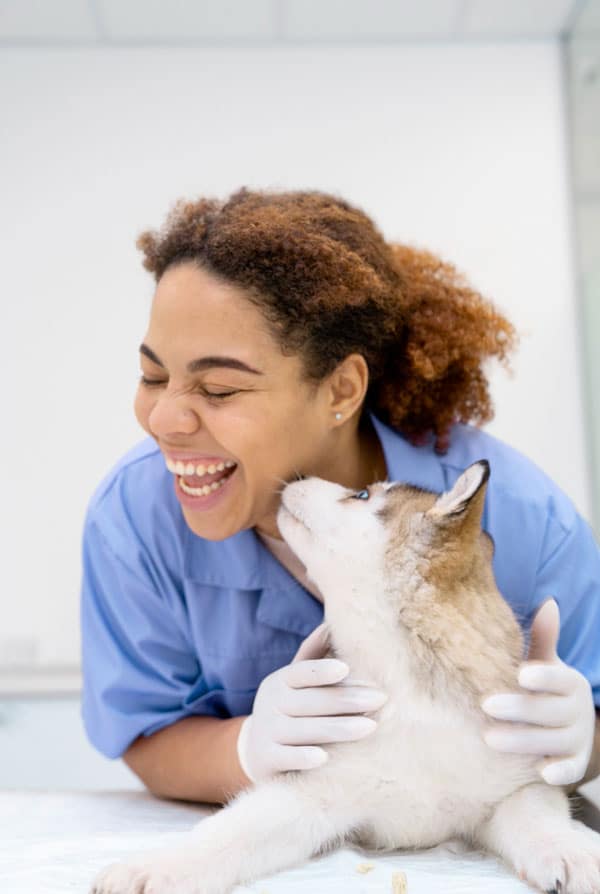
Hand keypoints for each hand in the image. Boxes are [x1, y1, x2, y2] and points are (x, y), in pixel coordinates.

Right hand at [236, 623, 387, 782]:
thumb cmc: (289, 708)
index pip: (300, 672)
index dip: (321, 670)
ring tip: (371, 727)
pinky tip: (326, 758)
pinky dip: (304, 758)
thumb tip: (331, 623)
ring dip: (338, 729)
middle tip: (379, 699)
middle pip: (309, 701)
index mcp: (280, 681)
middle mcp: (271, 703)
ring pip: (303, 730)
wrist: (256, 750)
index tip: (346, 668)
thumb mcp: (295, 681)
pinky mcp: (266, 760)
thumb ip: (312, 654)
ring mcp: (267, 732)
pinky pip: (287, 758)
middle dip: (346, 700)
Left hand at [480, 597, 595, 785]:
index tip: (521, 674)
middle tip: (486, 705)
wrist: (571, 726)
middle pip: (548, 711)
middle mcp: (577, 711)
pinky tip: (538, 771)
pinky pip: (570, 770)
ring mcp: (577, 739)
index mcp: (570, 683)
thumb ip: (543, 639)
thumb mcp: (545, 663)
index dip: (542, 677)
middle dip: (518, 709)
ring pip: (553, 741)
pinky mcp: (574, 763)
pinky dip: (559, 772)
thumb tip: (548, 603)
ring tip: (488, 738)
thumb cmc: (546, 689)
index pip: (557, 679)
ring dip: (523, 741)